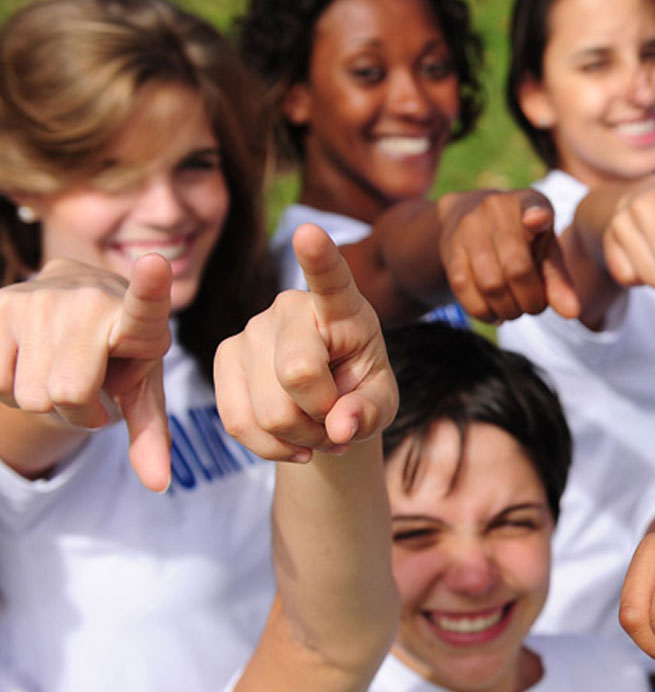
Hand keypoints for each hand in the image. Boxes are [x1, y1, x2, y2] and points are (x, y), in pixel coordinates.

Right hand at [0, 254, 172, 490]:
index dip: (149, 288)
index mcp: (138, 319)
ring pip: (29, 393)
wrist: (77, 300)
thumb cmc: (119, 354)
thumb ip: (151, 435)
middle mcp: (88, 300)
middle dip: (77, 409)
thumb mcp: (141, 388)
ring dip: (42, 397)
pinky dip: (8, 386)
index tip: (154, 265)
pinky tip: (29, 360)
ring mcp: (39, 298)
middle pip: (67, 393)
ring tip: (59, 368)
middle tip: (89, 389)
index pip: (145, 305)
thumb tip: (159, 484)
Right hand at [214, 223, 396, 462]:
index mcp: (342, 307)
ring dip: (300, 437)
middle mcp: (290, 307)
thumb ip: (369, 413)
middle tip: (338, 423)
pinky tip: (293, 442)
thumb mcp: (381, 404)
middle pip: (297, 374)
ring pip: (268, 409)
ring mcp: (251, 329)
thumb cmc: (361, 392)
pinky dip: (271, 447)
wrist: (327, 406)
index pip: (330, 279)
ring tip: (319, 431)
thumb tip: (341, 427)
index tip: (308, 231)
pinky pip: (238, 421)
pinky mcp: (224, 357)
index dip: (318, 257)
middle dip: (322, 416)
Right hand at [436, 188, 577, 322]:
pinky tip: (494, 313)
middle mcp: (496, 208)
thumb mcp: (544, 250)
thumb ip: (558, 280)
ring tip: (515, 311)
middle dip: (530, 300)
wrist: (467, 215)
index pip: (533, 205)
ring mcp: (469, 227)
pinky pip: (464, 289)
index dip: (536, 215)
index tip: (537, 221)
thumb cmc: (521, 239)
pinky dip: (483, 311)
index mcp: (528, 202)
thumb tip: (572, 313)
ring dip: (508, 310)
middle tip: (534, 307)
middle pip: (517, 268)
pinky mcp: (449, 249)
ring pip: (490, 284)